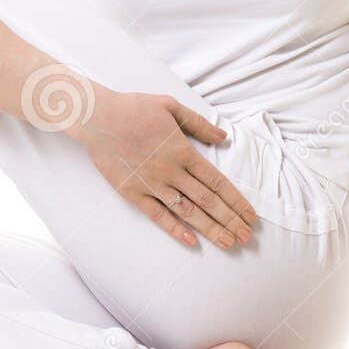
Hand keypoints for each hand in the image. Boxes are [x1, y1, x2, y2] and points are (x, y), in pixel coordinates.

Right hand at [62, 85, 257, 249]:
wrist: (97, 118)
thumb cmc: (134, 108)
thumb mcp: (171, 106)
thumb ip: (199, 124)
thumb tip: (224, 138)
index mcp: (183, 151)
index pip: (217, 182)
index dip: (237, 201)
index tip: (251, 215)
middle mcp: (171, 172)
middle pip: (208, 201)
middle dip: (230, 220)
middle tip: (247, 237)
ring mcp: (152, 184)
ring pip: (187, 212)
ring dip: (210, 229)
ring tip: (229, 243)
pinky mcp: (133, 193)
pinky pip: (158, 216)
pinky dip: (175, 230)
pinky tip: (192, 242)